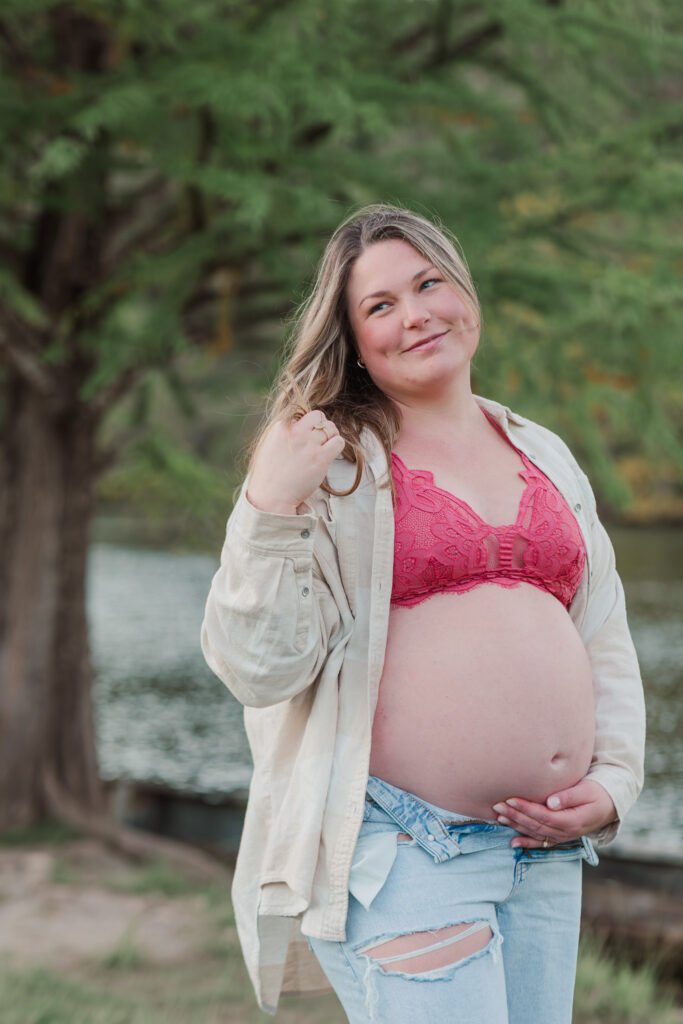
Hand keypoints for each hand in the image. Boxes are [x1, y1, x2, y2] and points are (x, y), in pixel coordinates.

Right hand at [247, 410, 345, 514]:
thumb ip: (282, 433)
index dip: (306, 425)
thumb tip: (296, 425)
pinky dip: (337, 446)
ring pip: (331, 428)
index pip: (302, 415)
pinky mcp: (320, 458)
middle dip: (322, 425)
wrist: (271, 497)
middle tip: (321, 438)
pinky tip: (330, 454)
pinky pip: (338, 442)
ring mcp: (309, 444)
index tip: (306, 437)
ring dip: (331, 436)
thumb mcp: (268, 446)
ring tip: (326, 447)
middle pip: (319, 416)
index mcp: (281, 427)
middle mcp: (296, 432)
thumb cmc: (268, 475)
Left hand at [492, 779, 617, 848]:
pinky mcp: (559, 836)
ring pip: (535, 832)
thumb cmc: (597, 793)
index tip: (510, 799)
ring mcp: (562, 836)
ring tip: (499, 816)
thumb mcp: (587, 791)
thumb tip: (551, 802)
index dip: (526, 808)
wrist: (608, 806)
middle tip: (497, 805)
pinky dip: (527, 842)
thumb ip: (569, 796)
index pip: (544, 816)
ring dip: (516, 825)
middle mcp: (565, 832)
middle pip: (536, 824)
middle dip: (515, 815)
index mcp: (571, 820)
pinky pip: (541, 842)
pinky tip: (513, 843)